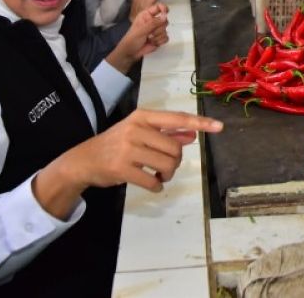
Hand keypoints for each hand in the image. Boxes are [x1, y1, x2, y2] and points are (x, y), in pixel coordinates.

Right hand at [35, 110, 222, 218]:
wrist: (84, 160)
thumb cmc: (116, 144)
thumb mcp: (139, 131)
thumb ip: (165, 132)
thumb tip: (192, 135)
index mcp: (142, 116)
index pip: (177, 118)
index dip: (200, 122)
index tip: (219, 126)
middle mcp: (136, 129)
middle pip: (175, 148)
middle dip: (175, 161)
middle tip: (165, 166)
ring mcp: (128, 149)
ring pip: (167, 164)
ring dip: (168, 175)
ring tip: (159, 175)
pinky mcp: (123, 169)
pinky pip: (153, 181)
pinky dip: (157, 186)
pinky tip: (152, 184)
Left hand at [108, 4, 169, 72]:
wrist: (131, 52)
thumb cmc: (132, 39)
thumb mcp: (141, 30)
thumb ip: (153, 23)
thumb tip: (165, 17)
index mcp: (146, 15)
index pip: (158, 7)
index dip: (163, 8)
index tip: (165, 13)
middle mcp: (153, 21)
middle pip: (164, 20)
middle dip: (158, 28)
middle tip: (150, 32)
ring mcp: (156, 30)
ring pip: (165, 30)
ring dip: (158, 36)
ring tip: (149, 38)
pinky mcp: (159, 38)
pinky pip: (166, 37)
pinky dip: (160, 41)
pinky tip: (153, 42)